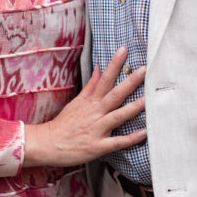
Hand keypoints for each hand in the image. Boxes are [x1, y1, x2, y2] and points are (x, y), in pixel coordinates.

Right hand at [23, 47, 145, 166]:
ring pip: (118, 116)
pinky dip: (130, 138)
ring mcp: (97, 130)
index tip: (124, 50)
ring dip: (134, 108)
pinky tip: (143, 133)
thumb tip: (99, 68)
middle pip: (115, 95)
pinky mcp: (98, 146)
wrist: (47, 144)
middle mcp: (95, 113)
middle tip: (144, 70)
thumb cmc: (63, 124)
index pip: (104, 79)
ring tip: (148, 100)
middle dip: (130, 82)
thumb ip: (90, 86)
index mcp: (90, 102)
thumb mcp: (76, 102)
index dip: (115, 64)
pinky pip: (117, 142)